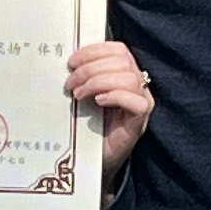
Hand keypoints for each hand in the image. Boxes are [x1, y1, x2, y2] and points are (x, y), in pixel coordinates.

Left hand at [67, 39, 154, 182]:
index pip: (118, 49)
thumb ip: (83, 77)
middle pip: (122, 61)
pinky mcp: (139, 122)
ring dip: (98, 82)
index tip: (72, 61)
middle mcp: (137, 85)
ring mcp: (141, 103)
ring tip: (79, 95)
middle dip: (91, 68)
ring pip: (128, 78)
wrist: (92, 160)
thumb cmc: (87, 126)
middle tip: (71, 84)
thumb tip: (69, 63)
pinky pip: (136, 101)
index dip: (94, 51)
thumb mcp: (83, 94)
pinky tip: (99, 102)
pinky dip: (115, 96)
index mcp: (124, 73)